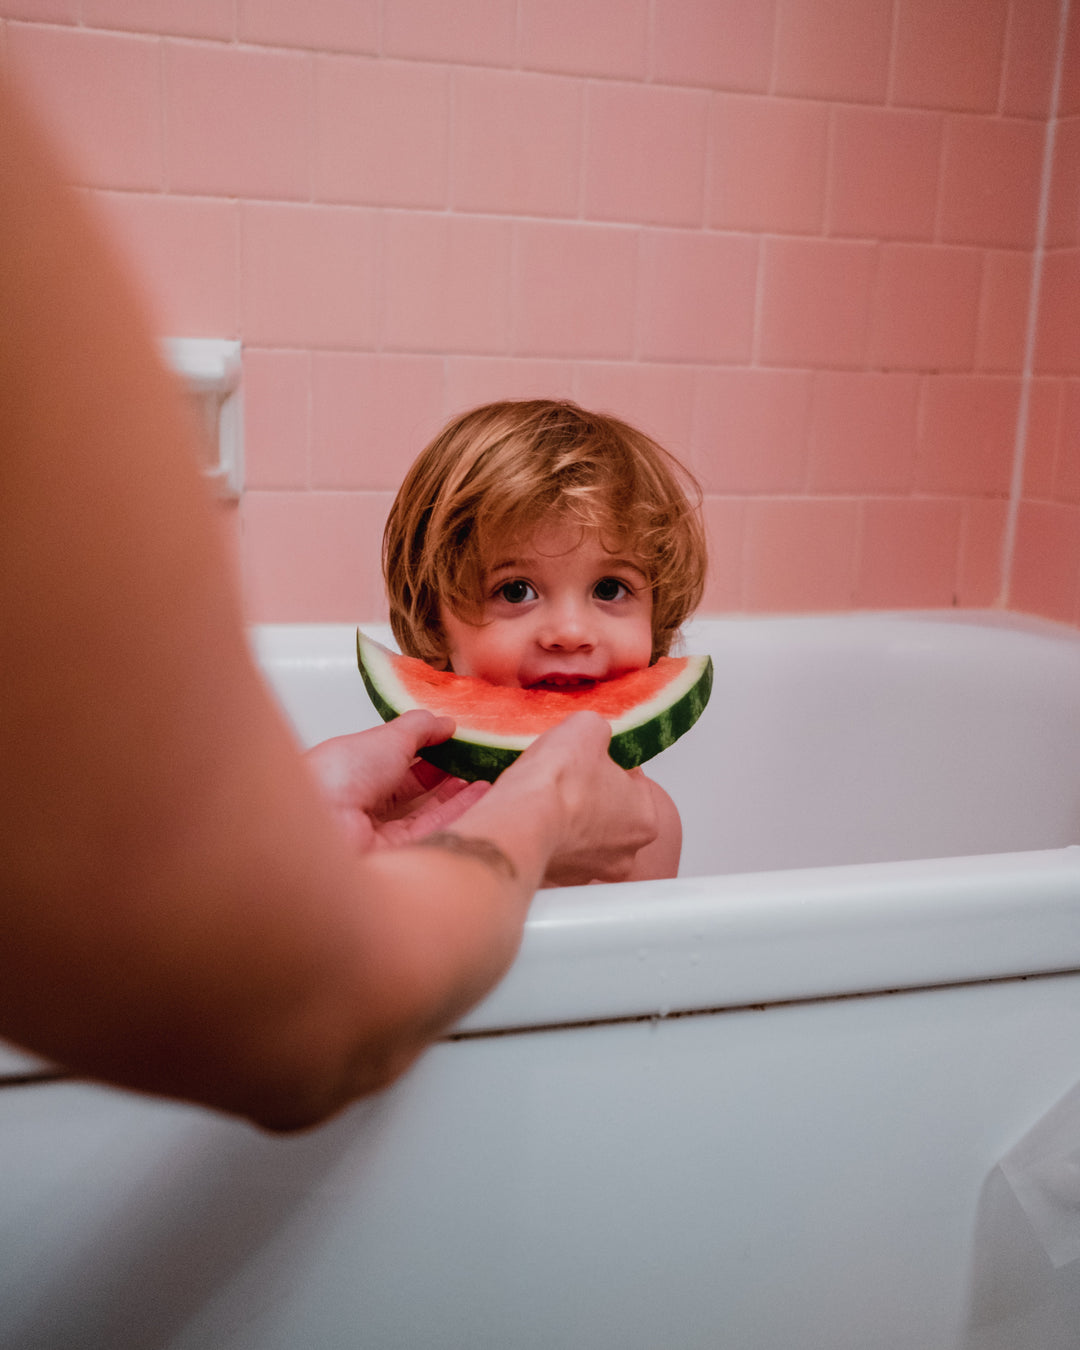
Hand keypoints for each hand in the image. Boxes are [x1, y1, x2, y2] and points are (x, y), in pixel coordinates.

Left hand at [304, 711, 488, 852]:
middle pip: (411, 790)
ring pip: (426, 813)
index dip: (426, 749)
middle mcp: (364, 803)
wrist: (326, 822)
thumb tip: (444, 722)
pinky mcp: (398, 856)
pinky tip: (481, 794)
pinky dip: (459, 812)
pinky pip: (433, 831)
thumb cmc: (343, 773)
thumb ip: (420, 727)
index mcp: (353, 770)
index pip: (395, 760)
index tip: (454, 738)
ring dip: (457, 794)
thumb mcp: (388, 736)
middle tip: (475, 759)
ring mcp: (380, 832)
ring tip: (486, 775)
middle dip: (444, 775)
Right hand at [503, 711, 658, 885]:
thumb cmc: (558, 782)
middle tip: (566, 776)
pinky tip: (531, 817)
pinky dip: (545, 836)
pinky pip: (555, 851)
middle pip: (610, 812)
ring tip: (545, 796)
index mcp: (645, 817)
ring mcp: (589, 872)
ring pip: (582, 836)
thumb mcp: (587, 727)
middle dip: (590, 795)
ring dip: (568, 818)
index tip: (588, 757)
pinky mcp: (557, 881)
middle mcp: (624, 853)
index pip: (633, 781)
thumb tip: (593, 733)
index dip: (608, 763)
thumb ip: (599, 730)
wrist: (518, 820)